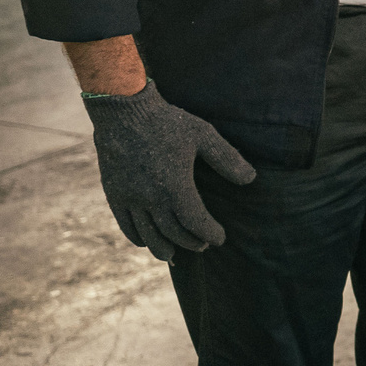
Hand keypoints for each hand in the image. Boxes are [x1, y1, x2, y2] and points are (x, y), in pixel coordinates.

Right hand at [82, 81, 257, 262]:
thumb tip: (251, 180)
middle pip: (173, 233)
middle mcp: (151, 198)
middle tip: (202, 245)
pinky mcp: (114, 193)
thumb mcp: (203, 135)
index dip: (210, 234)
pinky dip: (138, 237)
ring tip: (174, 254)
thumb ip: (227, 159)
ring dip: (163, 248)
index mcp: (175, 186)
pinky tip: (146, 241)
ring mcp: (130, 198)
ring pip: (148, 235)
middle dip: (191, 242)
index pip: (196, 223)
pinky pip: (125, 225)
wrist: (124, 111)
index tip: (220, 238)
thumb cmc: (167, 122)